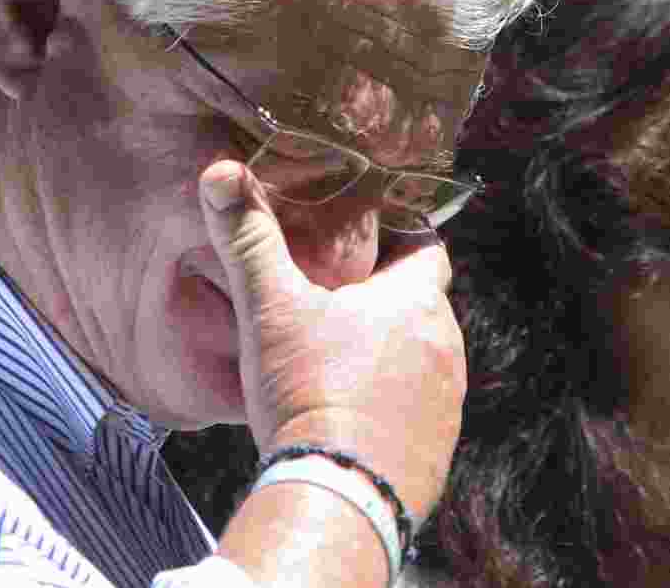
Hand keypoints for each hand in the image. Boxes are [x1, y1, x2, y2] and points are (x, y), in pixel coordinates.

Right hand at [199, 159, 465, 520]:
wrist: (340, 496)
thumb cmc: (311, 393)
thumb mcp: (271, 309)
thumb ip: (249, 240)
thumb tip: (221, 173)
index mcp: (416, 300)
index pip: (426, 246)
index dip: (400, 236)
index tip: (367, 238)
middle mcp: (447, 344)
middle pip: (421, 303)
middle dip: (386, 298)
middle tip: (337, 300)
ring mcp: (448, 399)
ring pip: (422, 355)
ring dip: (391, 352)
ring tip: (341, 360)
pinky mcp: (440, 446)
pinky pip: (420, 407)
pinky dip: (394, 400)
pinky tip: (353, 411)